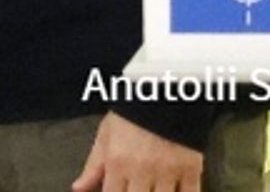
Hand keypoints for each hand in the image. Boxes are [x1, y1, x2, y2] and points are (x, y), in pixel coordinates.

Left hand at [71, 112, 200, 191]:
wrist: (164, 89)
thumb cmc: (131, 112)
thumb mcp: (106, 134)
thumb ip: (93, 166)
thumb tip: (78, 189)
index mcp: (118, 162)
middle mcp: (142, 170)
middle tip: (136, 188)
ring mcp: (168, 171)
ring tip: (151, 188)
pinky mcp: (192, 169)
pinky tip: (175, 191)